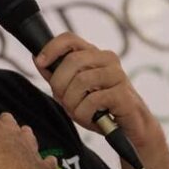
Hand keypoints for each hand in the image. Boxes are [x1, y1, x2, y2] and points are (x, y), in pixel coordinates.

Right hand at [0, 104, 57, 168]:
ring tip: (24, 134)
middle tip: (2, 121)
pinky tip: (51, 162)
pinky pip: (48, 164)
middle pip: (9, 123)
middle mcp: (13, 136)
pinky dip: (48, 163)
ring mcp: (29, 152)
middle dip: (5, 122)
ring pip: (29, 138)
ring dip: (26, 136)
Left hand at [34, 33, 160, 147]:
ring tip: (79, 112)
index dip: (51, 48)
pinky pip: (92, 100)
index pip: (70, 39)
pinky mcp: (122, 93)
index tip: (40, 62)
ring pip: (81, 81)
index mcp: (94, 54)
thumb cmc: (101, 108)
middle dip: (60, 84)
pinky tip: (92, 118)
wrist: (129, 129)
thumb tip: (38, 59)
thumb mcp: (73, 91)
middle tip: (64, 101)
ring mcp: (117, 74)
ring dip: (72, 102)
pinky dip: (85, 113)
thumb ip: (57, 76)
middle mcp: (107, 59)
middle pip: (72, 60)